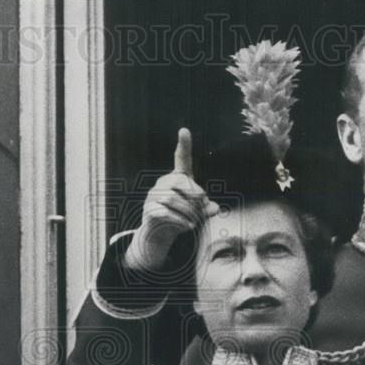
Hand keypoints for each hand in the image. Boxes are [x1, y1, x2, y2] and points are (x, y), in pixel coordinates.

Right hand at [124, 128, 220, 271]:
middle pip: (180, 182)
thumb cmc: (181, 217)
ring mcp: (153, 195)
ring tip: (194, 221)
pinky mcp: (148, 209)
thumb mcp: (198, 213)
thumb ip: (208, 210)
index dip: (184, 145)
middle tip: (200, 210)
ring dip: (188, 212)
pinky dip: (180, 221)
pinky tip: (187, 226)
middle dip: (194, 197)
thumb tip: (215, 209)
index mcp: (178, 178)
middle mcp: (164, 182)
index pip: (181, 159)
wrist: (161, 234)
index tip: (184, 130)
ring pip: (172, 199)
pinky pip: (165, 212)